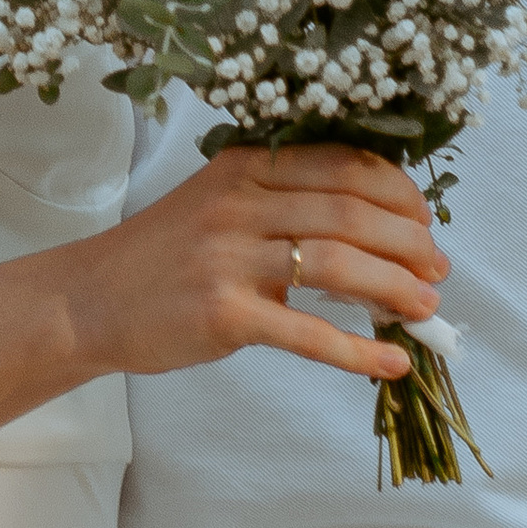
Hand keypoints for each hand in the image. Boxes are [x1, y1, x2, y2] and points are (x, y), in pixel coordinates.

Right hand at [75, 143, 445, 386]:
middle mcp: (241, 202)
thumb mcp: (221, 200)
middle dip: (410, 244)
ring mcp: (230, 258)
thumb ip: (287, 200)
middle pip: (352, 213)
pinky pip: (307, 333)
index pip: (345, 165)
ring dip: (395, 290)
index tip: (426, 222)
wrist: (89, 299)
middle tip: (437, 271)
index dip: (399, 193)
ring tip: (427, 311)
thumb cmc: (165, 252)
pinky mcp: (224, 315)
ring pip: (338, 266)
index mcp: (248, 164)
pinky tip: (391, 364)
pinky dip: (358, 351)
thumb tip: (381, 228)